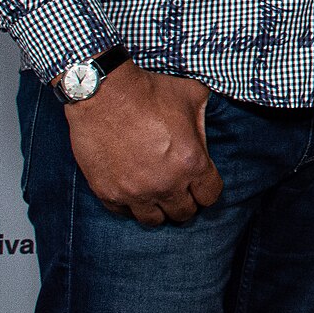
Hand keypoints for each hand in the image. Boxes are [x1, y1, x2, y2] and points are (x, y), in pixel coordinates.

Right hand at [64, 61, 220, 225]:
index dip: (208, 188)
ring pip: (154, 221)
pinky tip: (132, 190)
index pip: (210, 196)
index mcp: (191, 163)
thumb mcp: (193, 96)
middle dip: (186, 201)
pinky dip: (130, 205)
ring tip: (157, 193)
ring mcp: (134, 193)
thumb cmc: (150, 91)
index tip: (202, 182)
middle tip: (180, 187)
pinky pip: (123, 213)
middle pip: (184, 213)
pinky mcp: (107, 193)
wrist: (103, 93)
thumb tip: (207, 132)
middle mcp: (166, 184)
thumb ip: (204, 120)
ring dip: (159, 208)